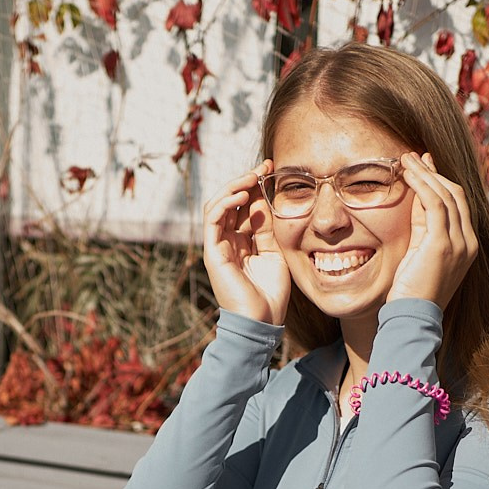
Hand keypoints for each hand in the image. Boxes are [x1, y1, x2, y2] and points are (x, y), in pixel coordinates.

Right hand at [202, 167, 291, 324]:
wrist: (262, 321)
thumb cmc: (270, 293)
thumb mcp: (275, 252)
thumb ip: (267, 227)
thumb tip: (263, 199)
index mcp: (242, 241)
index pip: (244, 205)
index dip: (255, 185)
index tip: (271, 169)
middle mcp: (228, 241)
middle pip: (230, 201)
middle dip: (245, 180)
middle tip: (262, 166)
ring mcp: (218, 246)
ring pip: (217, 205)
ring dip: (233, 187)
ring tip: (251, 176)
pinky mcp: (213, 252)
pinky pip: (212, 220)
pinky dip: (225, 204)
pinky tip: (242, 195)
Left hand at [386, 153, 477, 310]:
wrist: (412, 318)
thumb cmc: (411, 292)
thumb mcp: (419, 254)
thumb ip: (422, 228)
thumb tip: (417, 199)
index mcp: (467, 246)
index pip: (458, 205)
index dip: (441, 182)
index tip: (424, 166)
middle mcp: (469, 243)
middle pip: (456, 195)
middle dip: (434, 172)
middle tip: (414, 156)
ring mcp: (459, 244)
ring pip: (446, 195)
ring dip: (425, 173)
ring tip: (406, 159)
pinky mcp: (443, 244)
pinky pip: (435, 204)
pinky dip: (422, 184)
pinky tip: (407, 174)